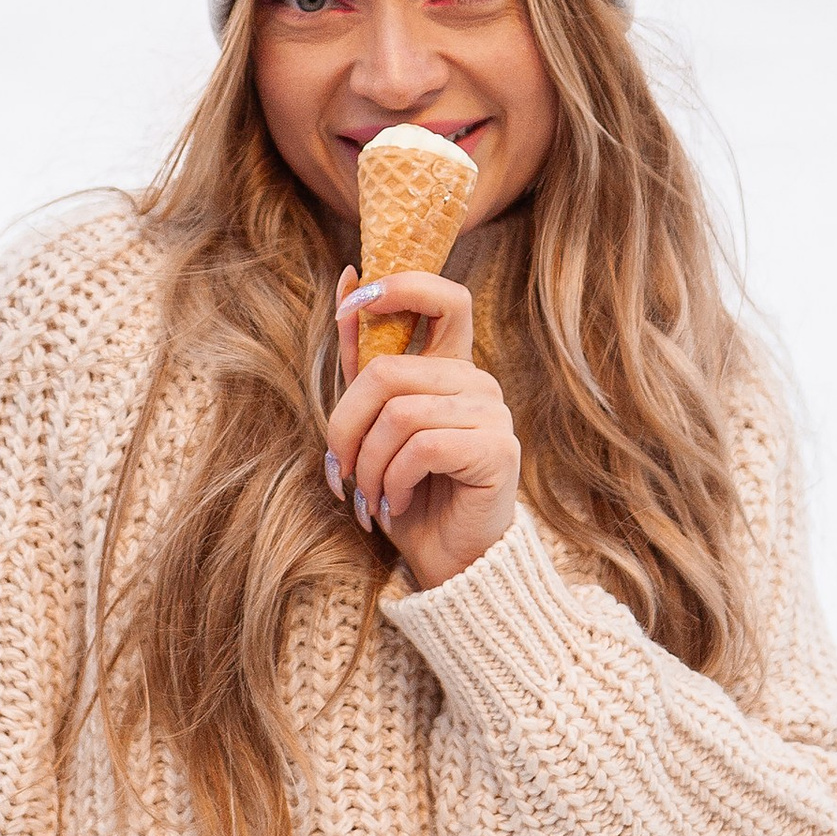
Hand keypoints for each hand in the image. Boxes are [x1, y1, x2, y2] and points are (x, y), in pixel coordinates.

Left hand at [325, 265, 520, 592]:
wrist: (448, 560)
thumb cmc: (409, 491)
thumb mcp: (372, 422)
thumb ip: (363, 357)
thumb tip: (349, 275)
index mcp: (450, 366)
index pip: (443, 296)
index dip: (397, 286)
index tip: (353, 304)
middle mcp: (476, 381)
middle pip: (388, 372)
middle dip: (345, 426)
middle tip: (339, 470)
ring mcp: (492, 413)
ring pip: (398, 414)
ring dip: (368, 466)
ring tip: (370, 497)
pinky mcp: (497, 450)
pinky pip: (421, 447)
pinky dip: (394, 481)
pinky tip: (397, 503)